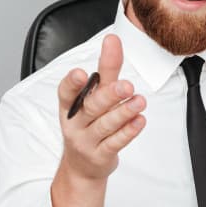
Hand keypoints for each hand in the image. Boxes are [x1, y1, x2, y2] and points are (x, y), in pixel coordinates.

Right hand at [51, 34, 145, 206]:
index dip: (71, 83)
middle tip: (127, 85)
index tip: (81, 72)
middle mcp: (76, 123)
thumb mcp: (94, 97)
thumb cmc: (89, 124)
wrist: (83, 166)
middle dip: (109, 96)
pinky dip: (128, 132)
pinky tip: (139, 121)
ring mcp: (87, 141)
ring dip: (124, 113)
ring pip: (105, 126)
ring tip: (140, 101)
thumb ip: (106, 70)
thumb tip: (113, 40)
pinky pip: (115, 143)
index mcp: (70, 106)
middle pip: (91, 108)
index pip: (66, 93)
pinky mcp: (100, 156)